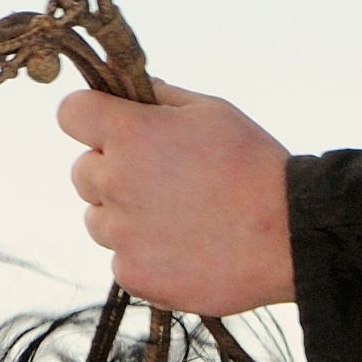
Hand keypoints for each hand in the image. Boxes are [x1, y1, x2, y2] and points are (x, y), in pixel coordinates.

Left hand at [54, 84, 296, 315]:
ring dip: (125, 217)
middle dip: (112, 171)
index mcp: (130, 133)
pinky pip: (121, 260)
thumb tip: (124, 87)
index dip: (91, 118)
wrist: (291, 236)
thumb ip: (159, 97)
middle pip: (82, 172)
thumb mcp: (212, 111)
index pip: (71, 112)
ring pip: (98, 219)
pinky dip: (145, 256)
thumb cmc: (254, 165)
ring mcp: (121, 233)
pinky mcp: (133, 274)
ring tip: (181, 219)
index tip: (112, 129)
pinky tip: (186, 248)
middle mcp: (115, 181)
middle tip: (164, 181)